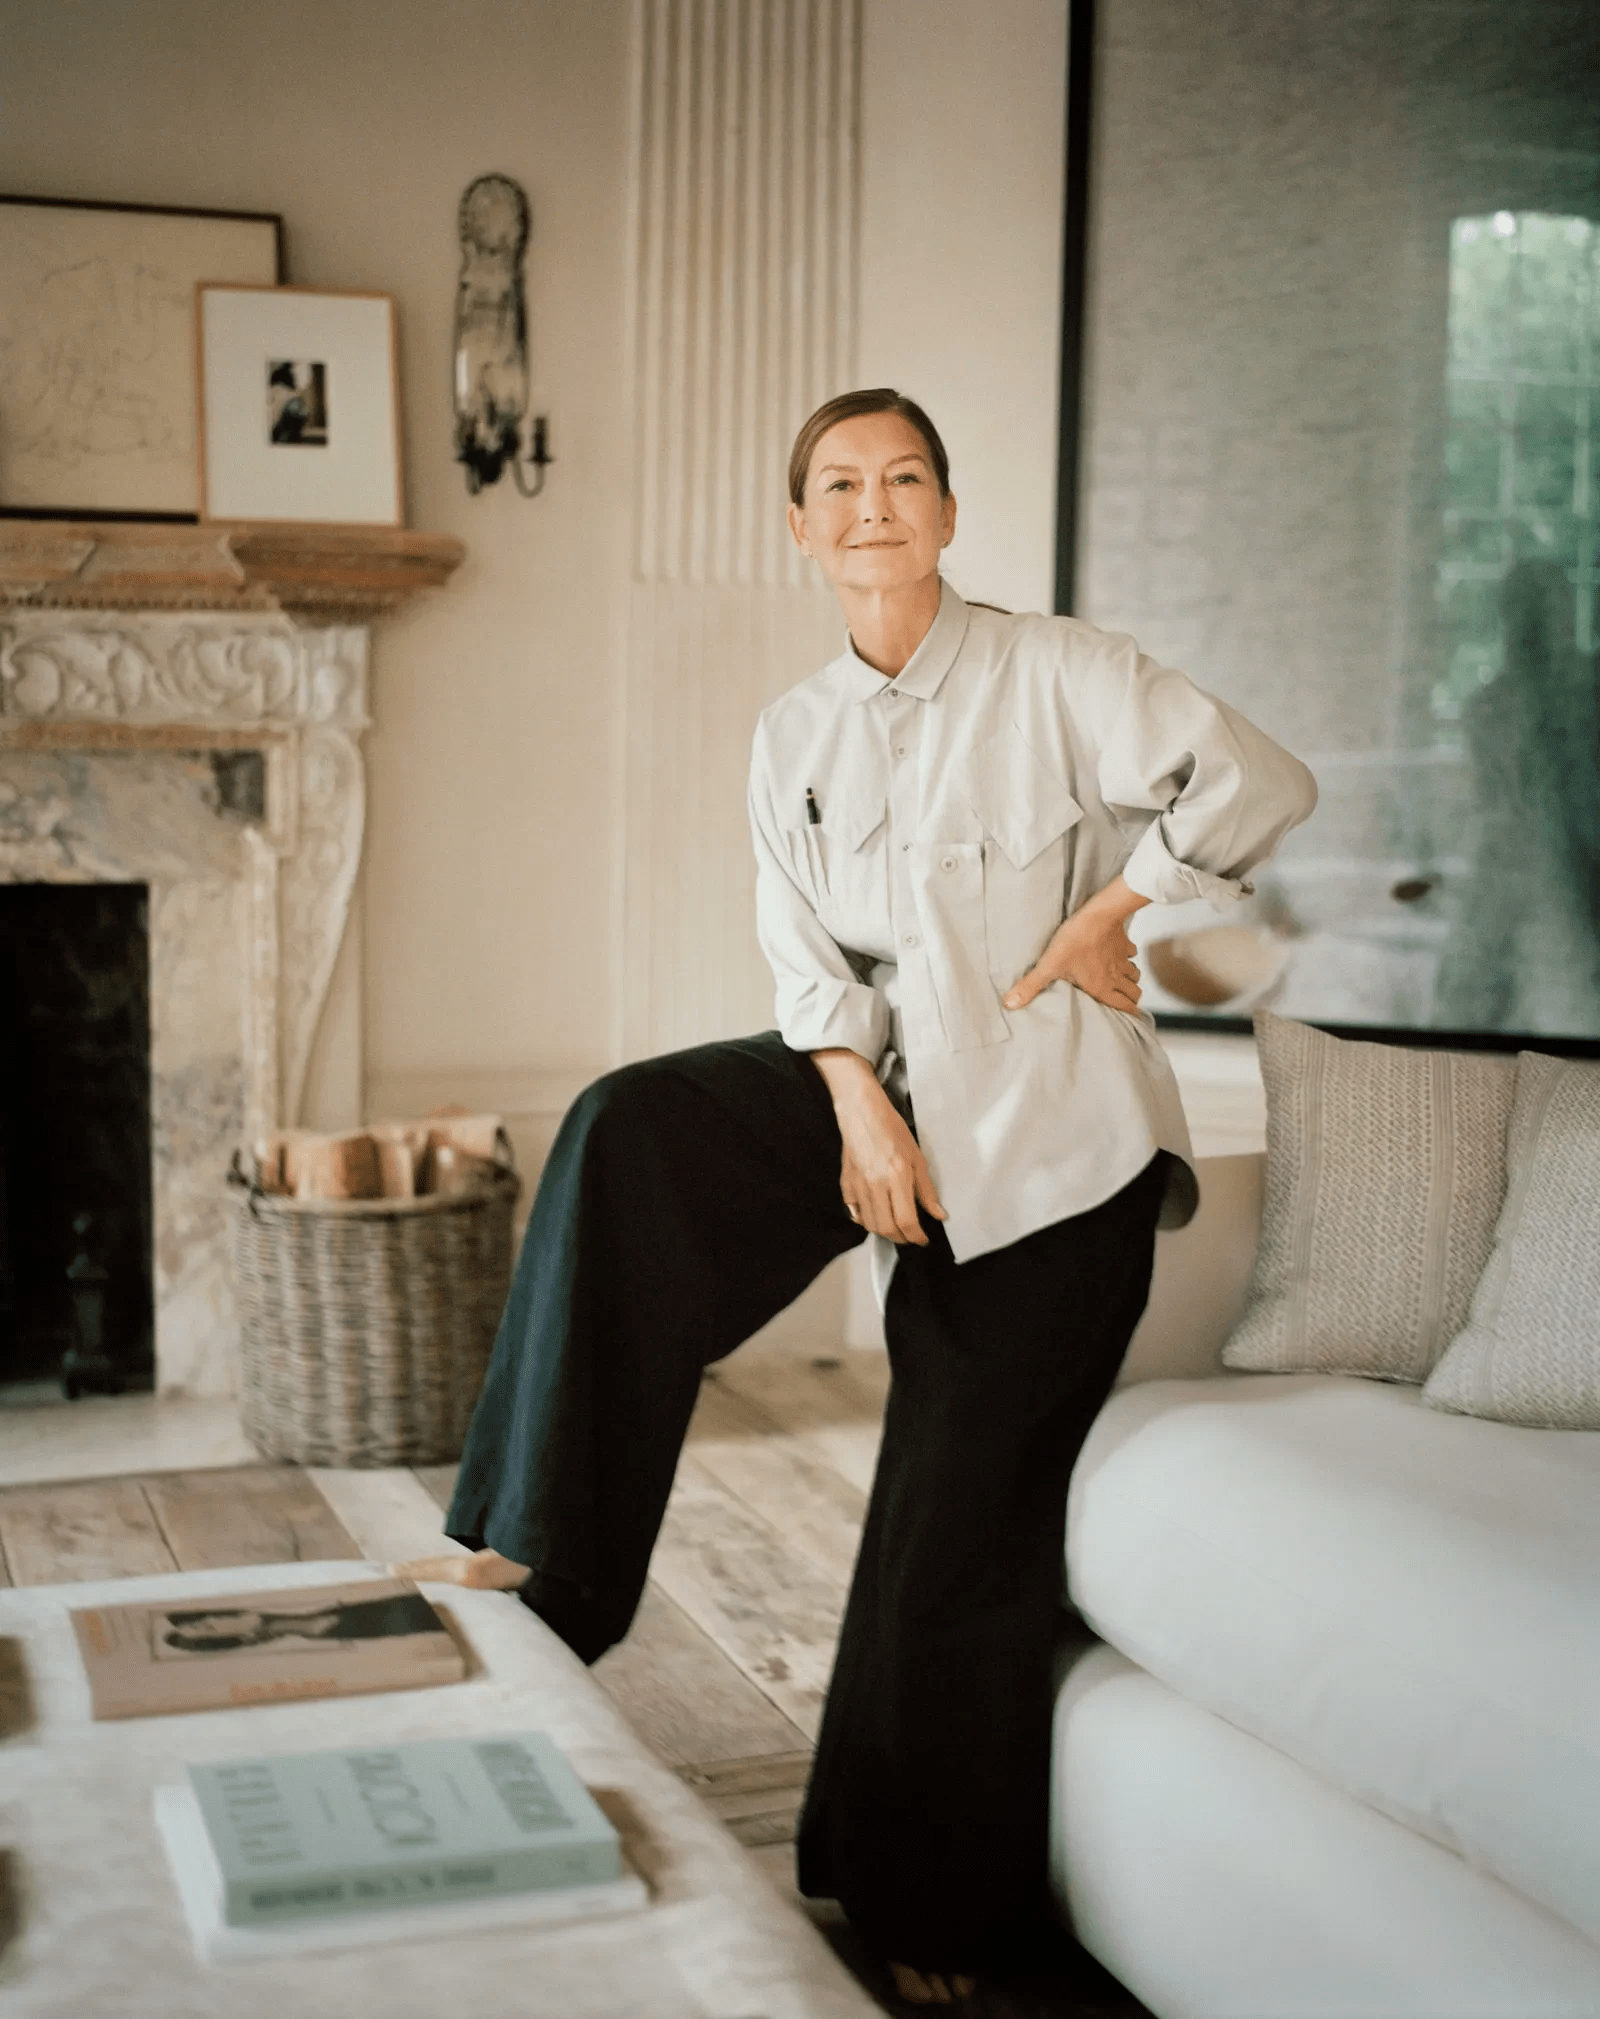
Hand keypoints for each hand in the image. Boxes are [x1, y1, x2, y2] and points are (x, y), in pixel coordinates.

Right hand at [809, 1049, 946, 1243]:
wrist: (862, 1113)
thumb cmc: (891, 1129)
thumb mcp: (917, 1158)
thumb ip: (926, 1190)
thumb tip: (938, 1214)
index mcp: (896, 1177)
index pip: (906, 1220)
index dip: (916, 1236)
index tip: (923, 1239)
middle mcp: (875, 1185)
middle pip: (886, 1228)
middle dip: (901, 1238)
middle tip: (911, 1236)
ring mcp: (857, 1186)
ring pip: (869, 1224)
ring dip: (884, 1231)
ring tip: (896, 1226)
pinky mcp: (845, 1184)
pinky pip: (854, 1212)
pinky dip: (865, 1220)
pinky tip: (875, 1214)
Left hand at [1002, 875, 1147, 1015]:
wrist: (1098, 913)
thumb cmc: (1075, 940)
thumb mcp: (1049, 965)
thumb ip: (1031, 986)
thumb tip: (1010, 1004)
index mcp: (1102, 987)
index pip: (1125, 1006)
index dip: (1130, 1013)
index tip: (1131, 1018)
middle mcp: (1116, 976)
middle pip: (1134, 993)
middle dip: (1131, 998)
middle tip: (1125, 1000)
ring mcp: (1122, 959)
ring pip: (1135, 974)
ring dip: (1130, 979)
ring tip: (1121, 981)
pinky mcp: (1124, 942)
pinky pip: (1132, 953)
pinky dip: (1129, 956)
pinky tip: (1120, 954)